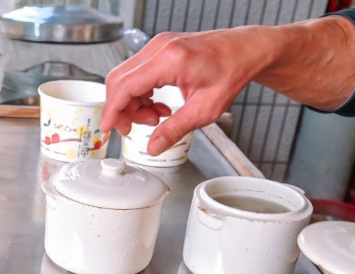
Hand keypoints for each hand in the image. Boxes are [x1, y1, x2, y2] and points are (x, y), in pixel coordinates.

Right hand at [101, 29, 263, 155]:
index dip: (113, 110)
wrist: (246, 50)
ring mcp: (158, 45)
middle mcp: (159, 48)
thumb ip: (174, 130)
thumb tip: (153, 147)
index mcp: (170, 60)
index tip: (108, 128)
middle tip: (137, 128)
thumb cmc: (231, 72)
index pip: (125, 85)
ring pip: (126, 76)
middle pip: (119, 80)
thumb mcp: (204, 110)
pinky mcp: (160, 48)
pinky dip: (141, 92)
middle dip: (122, 109)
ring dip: (133, 102)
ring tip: (155, 117)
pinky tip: (158, 105)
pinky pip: (137, 72)